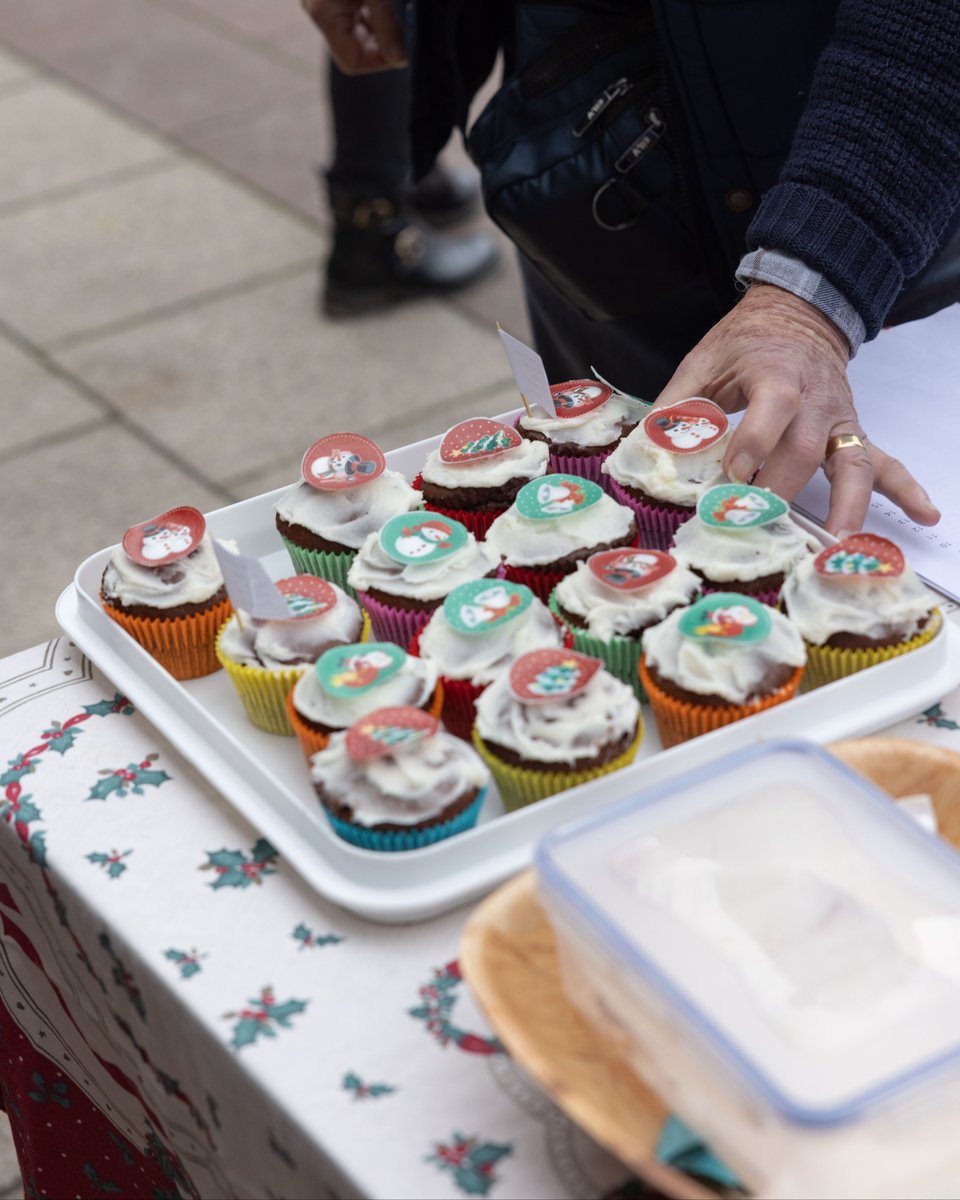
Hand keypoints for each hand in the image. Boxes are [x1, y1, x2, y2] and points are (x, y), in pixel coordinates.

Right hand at [301, 0, 407, 73]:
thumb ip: (387, 26)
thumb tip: (401, 61)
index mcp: (324, 13)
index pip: (354, 62)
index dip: (382, 61)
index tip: (403, 48)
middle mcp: (319, 12)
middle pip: (355, 50)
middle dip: (382, 44)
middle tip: (404, 24)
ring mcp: (323, 4)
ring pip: (356, 34)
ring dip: (379, 29)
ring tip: (392, 7)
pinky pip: (352, 16)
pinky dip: (372, 14)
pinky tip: (381, 1)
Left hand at [654, 283, 939, 533]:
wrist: (798, 314)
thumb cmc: (745, 342)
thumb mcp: (704, 360)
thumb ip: (678, 403)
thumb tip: (647, 446)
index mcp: (778, 375)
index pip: (771, 411)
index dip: (753, 444)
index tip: (732, 476)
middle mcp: (817, 400)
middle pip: (807, 449)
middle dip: (785, 488)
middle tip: (762, 525)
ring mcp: (840, 420)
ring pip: (853, 462)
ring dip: (850, 504)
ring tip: (842, 541)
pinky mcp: (851, 434)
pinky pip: (883, 461)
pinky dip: (904, 489)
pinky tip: (923, 516)